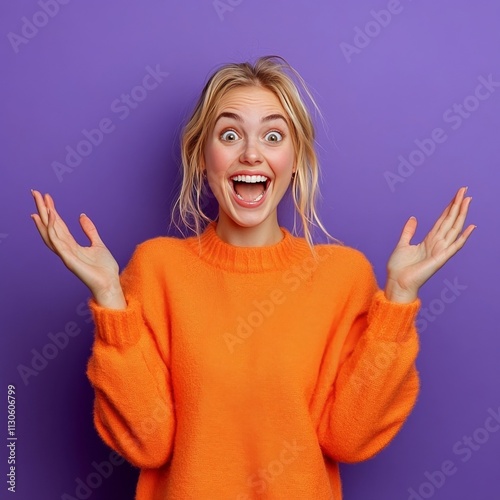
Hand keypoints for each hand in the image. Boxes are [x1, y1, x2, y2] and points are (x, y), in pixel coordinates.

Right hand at [30, 190, 125, 307]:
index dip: (52, 211)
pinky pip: (59, 243)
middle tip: (35, 193)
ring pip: (50, 233)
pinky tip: (52, 218)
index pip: (59, 225)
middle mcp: (66, 249)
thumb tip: (81, 215)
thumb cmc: (104, 269)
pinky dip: (54, 231)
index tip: (47, 197)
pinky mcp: (69, 260)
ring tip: (41, 202)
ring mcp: (66, 255)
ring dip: (45, 217)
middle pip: (51, 226)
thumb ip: (89, 230)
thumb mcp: (98, 244)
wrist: (110, 284)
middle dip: (43, 210)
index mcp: (72, 246)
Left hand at [385, 186, 475, 302]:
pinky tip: (471, 227)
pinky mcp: (440, 259)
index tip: (456, 195)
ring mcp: (440, 251)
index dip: (449, 208)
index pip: (442, 220)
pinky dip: (463, 237)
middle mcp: (437, 244)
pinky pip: (454, 246)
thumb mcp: (402, 244)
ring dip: (461, 214)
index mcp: (429, 241)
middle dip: (457, 206)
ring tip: (468, 200)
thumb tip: (413, 218)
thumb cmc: (399, 268)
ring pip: (454, 228)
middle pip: (450, 221)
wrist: (397, 283)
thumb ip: (409, 232)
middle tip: (464, 190)